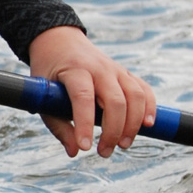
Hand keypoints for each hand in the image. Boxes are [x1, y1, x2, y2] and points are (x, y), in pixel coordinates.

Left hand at [28, 26, 156, 159]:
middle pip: (115, 100)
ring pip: (135, 96)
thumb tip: (75, 152)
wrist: (61, 40)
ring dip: (133, 124)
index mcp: (75, 69)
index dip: (85, 124)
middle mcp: (99, 68)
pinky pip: (144, 90)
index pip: (83, 97)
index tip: (85, 147)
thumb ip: (58, 125)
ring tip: (123, 145)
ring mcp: (116, 69)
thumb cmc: (50, 71)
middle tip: (104, 152)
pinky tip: (147, 125)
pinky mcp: (126, 74)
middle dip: (113, 131)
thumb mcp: (43, 94)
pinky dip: (149, 108)